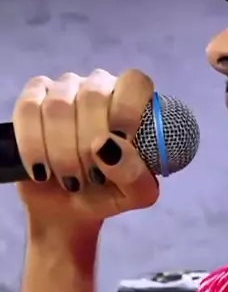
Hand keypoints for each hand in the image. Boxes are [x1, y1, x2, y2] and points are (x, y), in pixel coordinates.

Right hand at [13, 68, 159, 229]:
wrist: (68, 209)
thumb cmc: (108, 194)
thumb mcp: (135, 195)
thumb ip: (134, 173)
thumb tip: (107, 146)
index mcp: (132, 105)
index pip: (134, 82)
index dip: (127, 109)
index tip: (122, 140)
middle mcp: (100, 89)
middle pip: (93, 95)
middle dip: (89, 144)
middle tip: (93, 176)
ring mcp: (64, 91)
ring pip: (58, 105)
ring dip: (63, 151)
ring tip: (71, 179)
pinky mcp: (32, 99)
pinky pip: (28, 109)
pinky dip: (34, 145)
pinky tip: (42, 168)